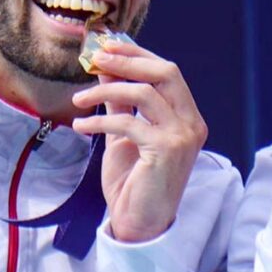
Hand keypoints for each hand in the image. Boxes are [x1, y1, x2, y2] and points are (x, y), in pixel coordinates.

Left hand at [71, 40, 206, 242]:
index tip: (108, 47)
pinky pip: (128, 122)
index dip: (138, 54)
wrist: (139, 225)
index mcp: (187, 116)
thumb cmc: (134, 182)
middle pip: (165, 72)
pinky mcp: (165, 150)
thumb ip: (120, 103)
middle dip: (128, 61)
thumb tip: (107, 68)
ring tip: (80, 99)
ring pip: (144, 93)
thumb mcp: (124, 135)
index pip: (168, 71)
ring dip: (106, 91)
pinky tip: (81, 127)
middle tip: (96, 59)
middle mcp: (191, 123)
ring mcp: (182, 136)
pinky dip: (100, 121)